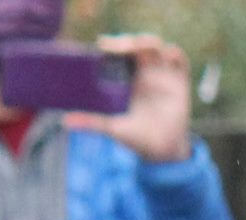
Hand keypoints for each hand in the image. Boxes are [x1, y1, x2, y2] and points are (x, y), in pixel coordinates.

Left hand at [79, 34, 192, 164]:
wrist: (162, 152)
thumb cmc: (136, 138)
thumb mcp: (113, 128)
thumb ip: (92, 122)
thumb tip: (66, 122)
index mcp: (128, 79)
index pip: (121, 53)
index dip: (114, 45)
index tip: (104, 45)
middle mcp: (145, 74)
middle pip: (138, 45)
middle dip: (130, 41)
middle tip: (120, 46)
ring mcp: (162, 76)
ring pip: (158, 48)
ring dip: (150, 43)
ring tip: (140, 47)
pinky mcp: (179, 83)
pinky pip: (179, 61)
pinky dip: (175, 55)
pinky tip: (167, 56)